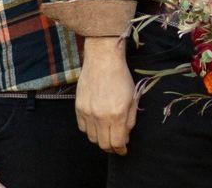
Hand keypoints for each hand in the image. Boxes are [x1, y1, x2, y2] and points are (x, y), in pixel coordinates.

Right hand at [74, 35, 137, 154]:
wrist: (103, 60)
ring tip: (107, 133)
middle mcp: (100, 117)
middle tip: (116, 145)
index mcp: (117, 115)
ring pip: (92, 137)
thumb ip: (130, 120)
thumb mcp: (133, 99)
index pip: (117, 143)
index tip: (123, 150)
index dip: (121, 150)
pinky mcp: (78, 107)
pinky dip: (89, 129)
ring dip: (100, 139)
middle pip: (103, 144)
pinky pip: (82, 127)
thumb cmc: (121, 77)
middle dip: (111, 148)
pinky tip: (96, 124)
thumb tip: (125, 137)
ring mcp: (87, 112)